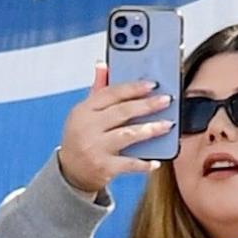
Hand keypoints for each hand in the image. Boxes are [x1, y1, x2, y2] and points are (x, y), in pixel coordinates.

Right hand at [55, 63, 173, 196]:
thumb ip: (97, 90)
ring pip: (127, 134)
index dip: (133, 88)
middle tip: (166, 101)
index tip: (152, 84)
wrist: (70, 172)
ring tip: (167, 125)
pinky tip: (155, 161)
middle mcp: (87, 128)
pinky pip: (128, 163)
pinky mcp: (103, 167)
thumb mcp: (83, 113)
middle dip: (147, 105)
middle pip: (122, 111)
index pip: (110, 93)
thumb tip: (103, 64)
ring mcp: (95, 148)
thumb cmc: (81, 138)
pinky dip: (143, 163)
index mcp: (83, 110)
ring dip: (150, 129)